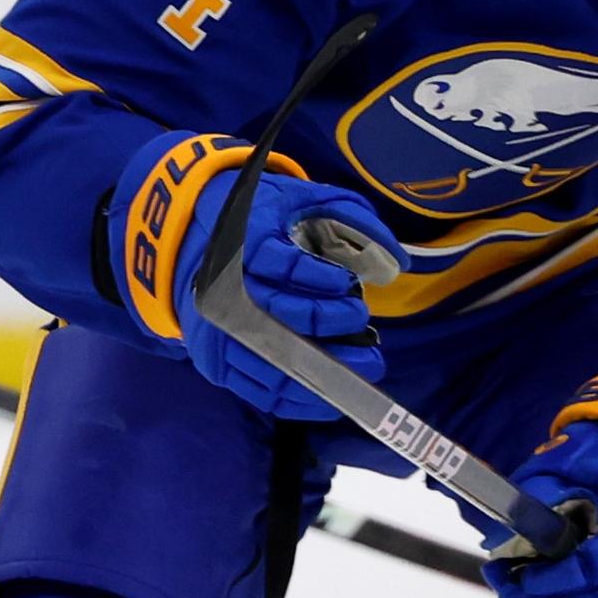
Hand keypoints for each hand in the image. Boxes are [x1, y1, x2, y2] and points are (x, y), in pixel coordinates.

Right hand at [112, 130, 393, 420]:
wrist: (200, 239)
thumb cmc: (265, 221)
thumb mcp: (303, 199)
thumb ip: (351, 218)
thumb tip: (397, 264)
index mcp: (238, 243)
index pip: (280, 263)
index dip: (318, 277)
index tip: (348, 282)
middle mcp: (221, 291)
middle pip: (278, 313)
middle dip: (328, 320)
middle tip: (362, 318)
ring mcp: (216, 333)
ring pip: (272, 359)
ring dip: (325, 365)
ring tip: (366, 362)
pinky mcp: (216, 362)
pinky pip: (260, 392)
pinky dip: (301, 398)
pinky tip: (334, 393)